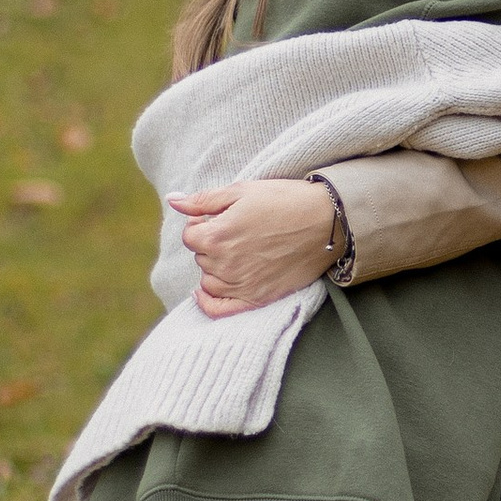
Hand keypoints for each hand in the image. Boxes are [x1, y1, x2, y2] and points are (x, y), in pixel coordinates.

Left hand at [170, 179, 338, 315]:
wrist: (327, 221)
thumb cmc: (285, 201)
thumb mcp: (242, 191)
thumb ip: (203, 200)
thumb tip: (173, 200)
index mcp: (216, 236)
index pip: (190, 235)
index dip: (203, 223)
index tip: (221, 218)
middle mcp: (224, 264)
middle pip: (200, 257)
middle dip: (212, 244)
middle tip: (238, 232)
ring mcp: (240, 285)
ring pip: (208, 281)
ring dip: (215, 268)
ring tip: (238, 253)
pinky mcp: (257, 298)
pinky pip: (219, 310)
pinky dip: (208, 302)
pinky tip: (205, 292)